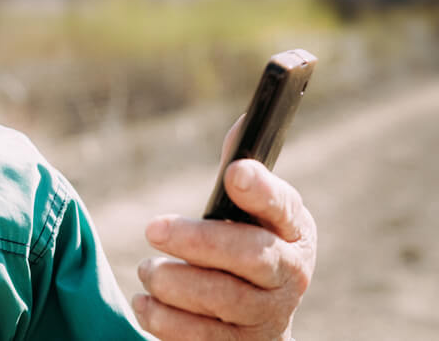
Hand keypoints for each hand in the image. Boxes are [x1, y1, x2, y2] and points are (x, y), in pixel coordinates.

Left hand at [131, 118, 316, 339]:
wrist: (261, 321)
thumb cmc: (248, 246)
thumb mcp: (252, 211)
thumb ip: (242, 171)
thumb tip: (247, 120)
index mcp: (294, 230)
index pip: (283, 206)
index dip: (261, 190)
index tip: (234, 174)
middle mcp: (290, 275)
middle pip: (250, 257)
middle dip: (198, 241)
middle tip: (153, 229)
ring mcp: (268, 316)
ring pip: (222, 300)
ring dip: (174, 282)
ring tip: (148, 269)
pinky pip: (199, 338)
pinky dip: (164, 319)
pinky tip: (145, 302)